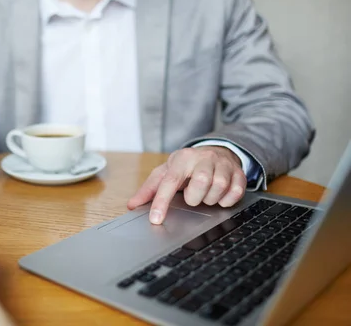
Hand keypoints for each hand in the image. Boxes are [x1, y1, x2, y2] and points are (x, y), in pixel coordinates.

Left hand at [128, 147, 246, 224]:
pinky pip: (235, 193)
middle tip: (193, 196)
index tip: (156, 220)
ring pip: (218, 188)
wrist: (217, 151)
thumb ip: (149, 189)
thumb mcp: (166, 172)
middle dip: (195, 197)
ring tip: (206, 194)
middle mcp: (204, 158)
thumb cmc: (187, 166)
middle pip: (200, 183)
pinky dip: (227, 200)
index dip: (162, 202)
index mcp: (182, 158)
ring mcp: (223, 164)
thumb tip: (132, 205)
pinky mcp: (239, 173)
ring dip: (210, 199)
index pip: (170, 181)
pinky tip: (220, 196)